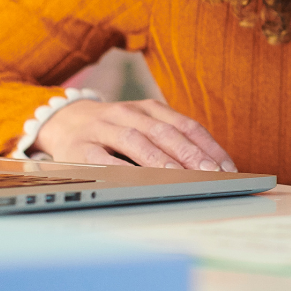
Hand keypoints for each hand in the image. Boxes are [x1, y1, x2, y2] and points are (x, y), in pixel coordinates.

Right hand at [34, 98, 236, 171]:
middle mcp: (128, 113)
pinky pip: (105, 159)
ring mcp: (104, 129)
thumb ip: (171, 141)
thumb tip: (209, 168)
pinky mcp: (81, 148)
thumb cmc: (115, 130)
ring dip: (161, 160)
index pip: (186, 125)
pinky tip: (140, 181)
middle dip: (190, 154)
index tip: (227, 168)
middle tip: (210, 174)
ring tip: (181, 177)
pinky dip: (124, 170)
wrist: (63, 121)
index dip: (209, 146)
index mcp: (150, 108)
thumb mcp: (144, 125)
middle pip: (165, 132)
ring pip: (137, 141)